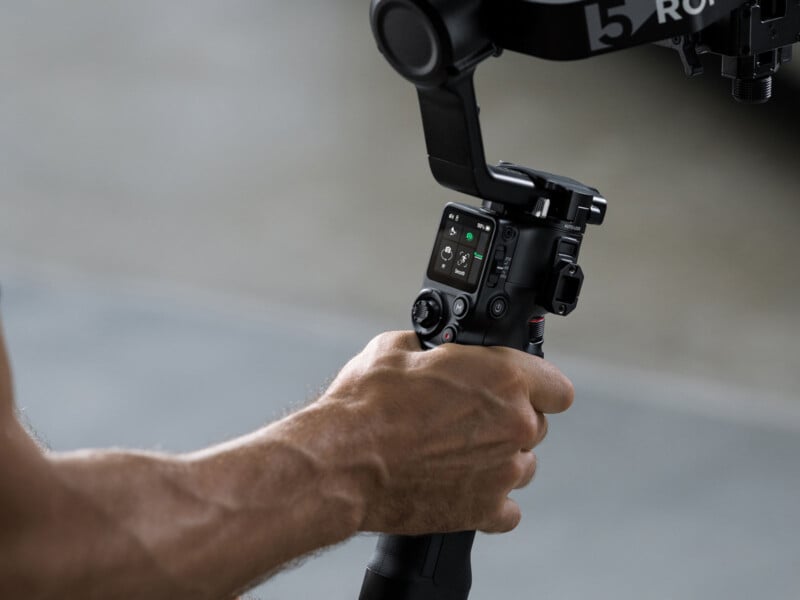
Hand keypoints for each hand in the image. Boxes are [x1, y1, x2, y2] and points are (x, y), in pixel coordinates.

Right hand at [317, 331, 573, 534]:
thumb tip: (432, 349)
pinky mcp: (484, 510)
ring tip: (456, 452)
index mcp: (504, 378)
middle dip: (509, 419)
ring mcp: (503, 472)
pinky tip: (459, 484)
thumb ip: (434, 349)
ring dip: (499, 457)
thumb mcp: (397, 348)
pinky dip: (488, 498)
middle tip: (467, 417)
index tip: (523, 389)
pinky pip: (506, 509)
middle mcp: (514, 425)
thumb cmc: (367, 404)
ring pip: (523, 465)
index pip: (556, 386)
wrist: (342, 461)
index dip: (538, 385)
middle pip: (536, 425)